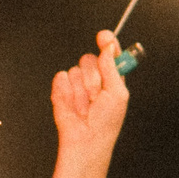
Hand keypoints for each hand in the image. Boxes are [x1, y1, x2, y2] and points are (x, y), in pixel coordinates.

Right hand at [50, 32, 130, 158]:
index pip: (109, 54)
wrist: (85, 140)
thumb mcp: (117, 94)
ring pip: (76, 69)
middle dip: (93, 77)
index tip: (104, 37)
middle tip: (96, 97)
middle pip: (89, 58)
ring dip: (81, 90)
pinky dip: (67, 92)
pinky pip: (61, 77)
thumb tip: (109, 48)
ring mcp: (76, 83)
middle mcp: (94, 78)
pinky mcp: (61, 88)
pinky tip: (73, 106)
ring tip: (85, 107)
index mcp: (111, 78)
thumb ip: (112, 68)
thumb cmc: (106, 123)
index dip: (107, 43)